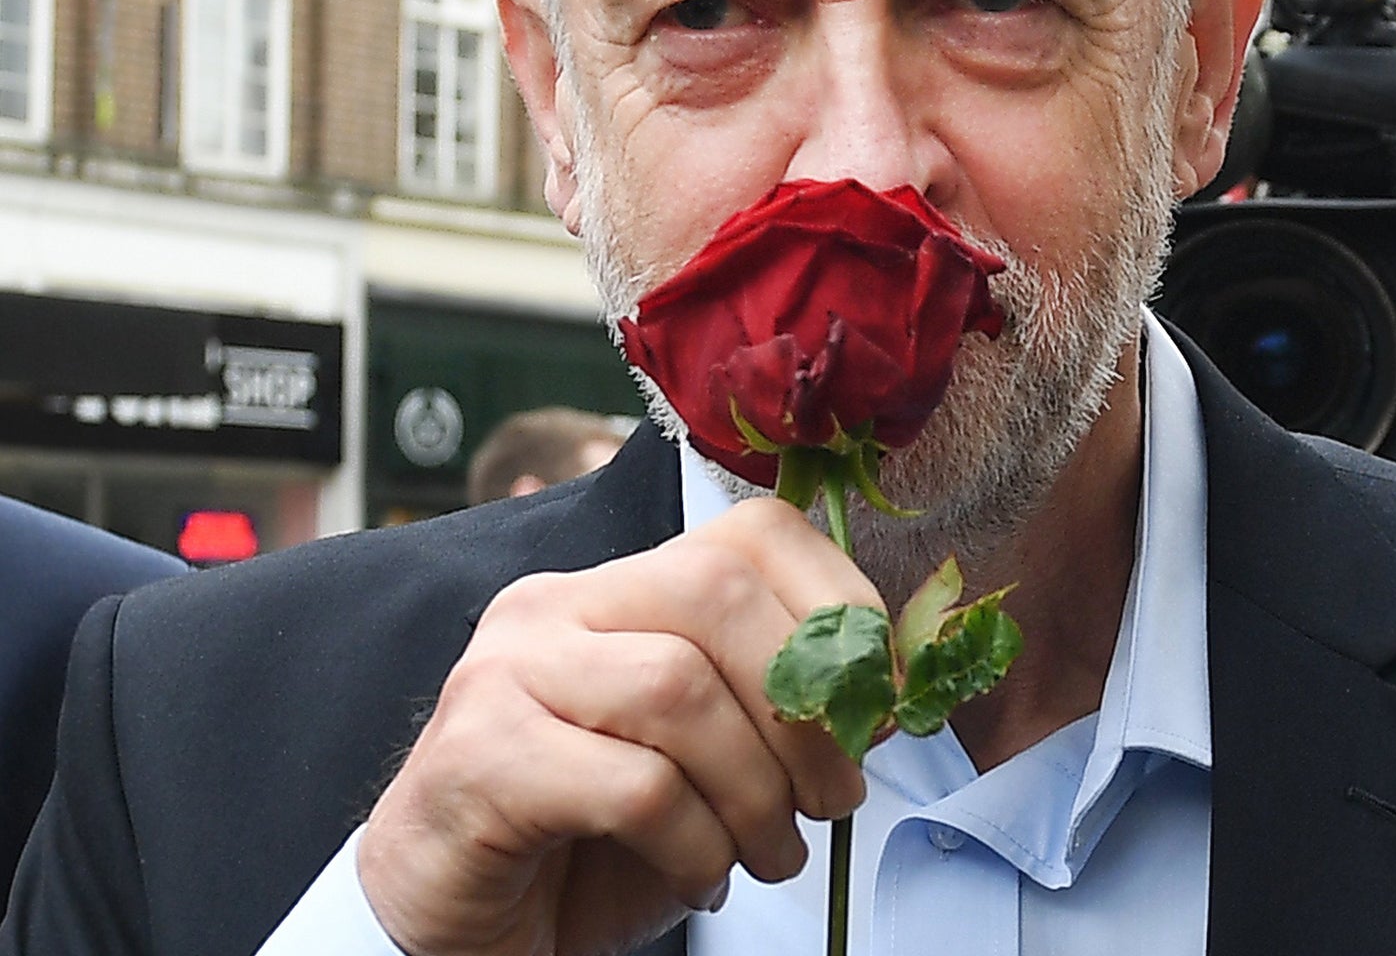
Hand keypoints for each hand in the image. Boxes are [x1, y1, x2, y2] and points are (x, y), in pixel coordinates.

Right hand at [357, 498, 877, 955]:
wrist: (456, 931)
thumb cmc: (592, 842)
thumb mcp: (709, 758)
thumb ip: (781, 706)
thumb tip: (885, 691)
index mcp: (621, 585)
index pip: (753, 534)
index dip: (839, 609)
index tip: (876, 706)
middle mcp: (556, 603)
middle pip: (716, 593)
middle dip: (804, 707)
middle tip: (833, 797)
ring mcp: (505, 670)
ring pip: (677, 688)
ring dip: (756, 791)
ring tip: (771, 853)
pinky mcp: (478, 758)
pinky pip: (633, 786)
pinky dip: (696, 844)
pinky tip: (700, 877)